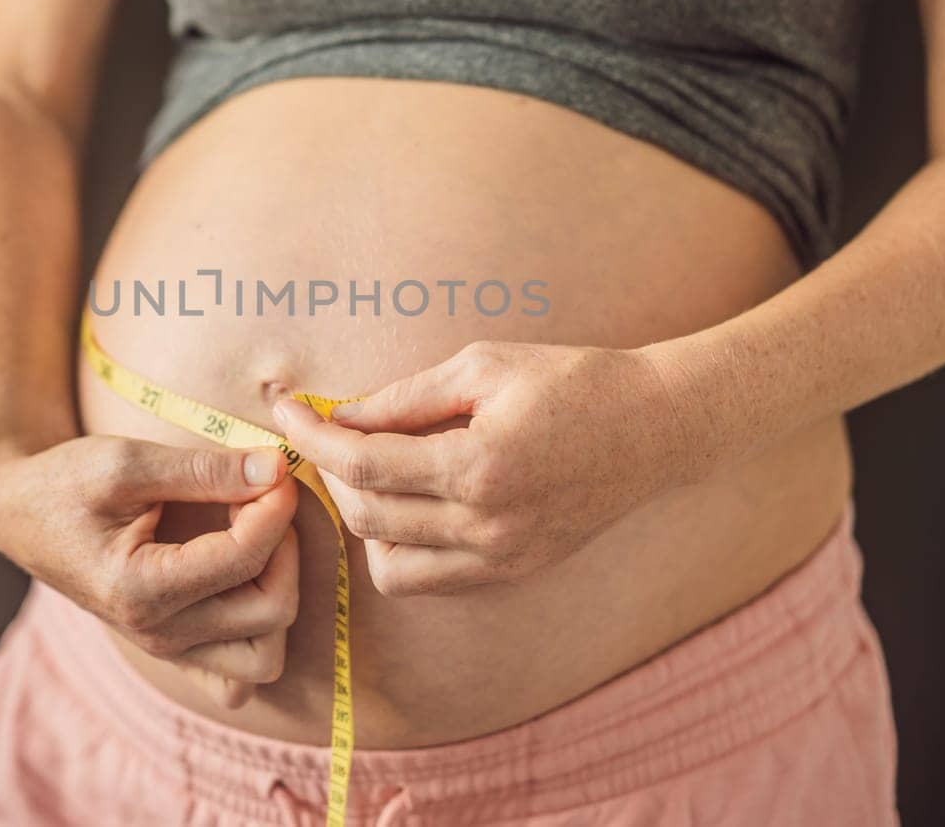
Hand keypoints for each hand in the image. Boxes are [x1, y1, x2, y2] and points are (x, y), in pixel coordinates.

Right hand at [0, 434, 300, 708]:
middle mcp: (157, 634)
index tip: (276, 466)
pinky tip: (244, 578)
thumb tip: (278, 468)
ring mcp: (166, 649)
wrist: (20, 512)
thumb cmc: (67, 481)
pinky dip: (257, 634)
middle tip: (266, 501)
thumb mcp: (129, 460)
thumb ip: (207, 469)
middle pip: (272, 612)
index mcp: (140, 589)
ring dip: (278, 595)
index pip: (246, 557)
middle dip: (285, 548)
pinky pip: (238, 676)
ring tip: (258, 541)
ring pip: (265, 657)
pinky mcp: (174, 650)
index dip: (276, 506)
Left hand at [272, 339, 701, 595]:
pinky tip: (409, 500)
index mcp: (479, 467)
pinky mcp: (511, 573)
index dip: (313, 434)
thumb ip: (404, 398)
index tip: (286, 407)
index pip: (364, 463)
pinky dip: (399, 545)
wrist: (658, 428)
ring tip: (375, 466)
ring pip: (388, 561)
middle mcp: (488, 526)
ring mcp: (501, 559)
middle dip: (332, 468)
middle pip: (367, 514)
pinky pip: (426, 578)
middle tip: (328, 426)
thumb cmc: (573, 382)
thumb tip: (339, 416)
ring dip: (364, 515)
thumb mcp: (483, 366)